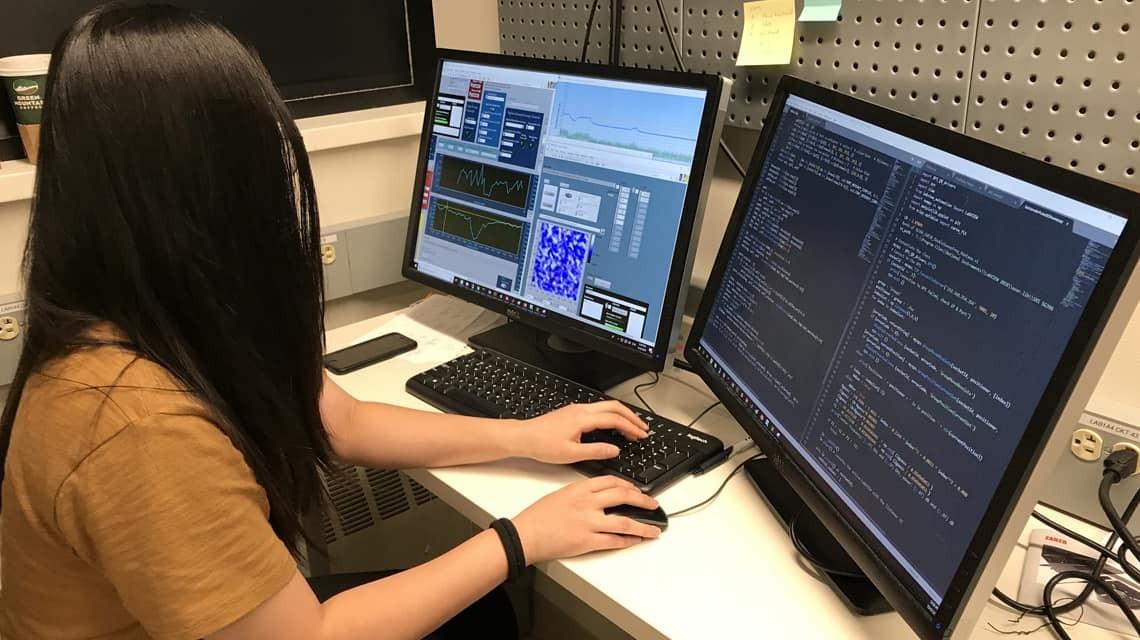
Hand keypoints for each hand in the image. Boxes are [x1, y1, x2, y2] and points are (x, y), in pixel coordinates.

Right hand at [512, 475, 661, 563]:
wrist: (525, 534)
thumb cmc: (537, 517)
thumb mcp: (560, 495)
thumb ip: (580, 494)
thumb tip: (598, 497)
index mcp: (580, 488)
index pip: (611, 481)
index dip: (628, 485)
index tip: (636, 489)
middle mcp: (587, 503)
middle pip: (623, 496)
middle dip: (643, 500)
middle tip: (653, 504)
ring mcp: (588, 522)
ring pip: (625, 522)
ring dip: (643, 526)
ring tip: (654, 529)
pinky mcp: (587, 541)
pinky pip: (614, 541)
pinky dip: (628, 541)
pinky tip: (636, 541)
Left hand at [518, 401, 648, 463]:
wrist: (523, 437)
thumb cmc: (542, 445)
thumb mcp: (571, 454)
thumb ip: (596, 451)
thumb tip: (615, 450)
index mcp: (582, 418)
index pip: (614, 419)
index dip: (630, 427)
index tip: (640, 435)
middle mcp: (580, 410)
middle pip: (614, 407)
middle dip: (631, 417)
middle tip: (643, 428)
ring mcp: (576, 409)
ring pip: (606, 406)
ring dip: (622, 414)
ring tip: (632, 426)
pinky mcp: (572, 412)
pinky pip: (598, 409)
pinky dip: (611, 415)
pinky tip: (613, 425)